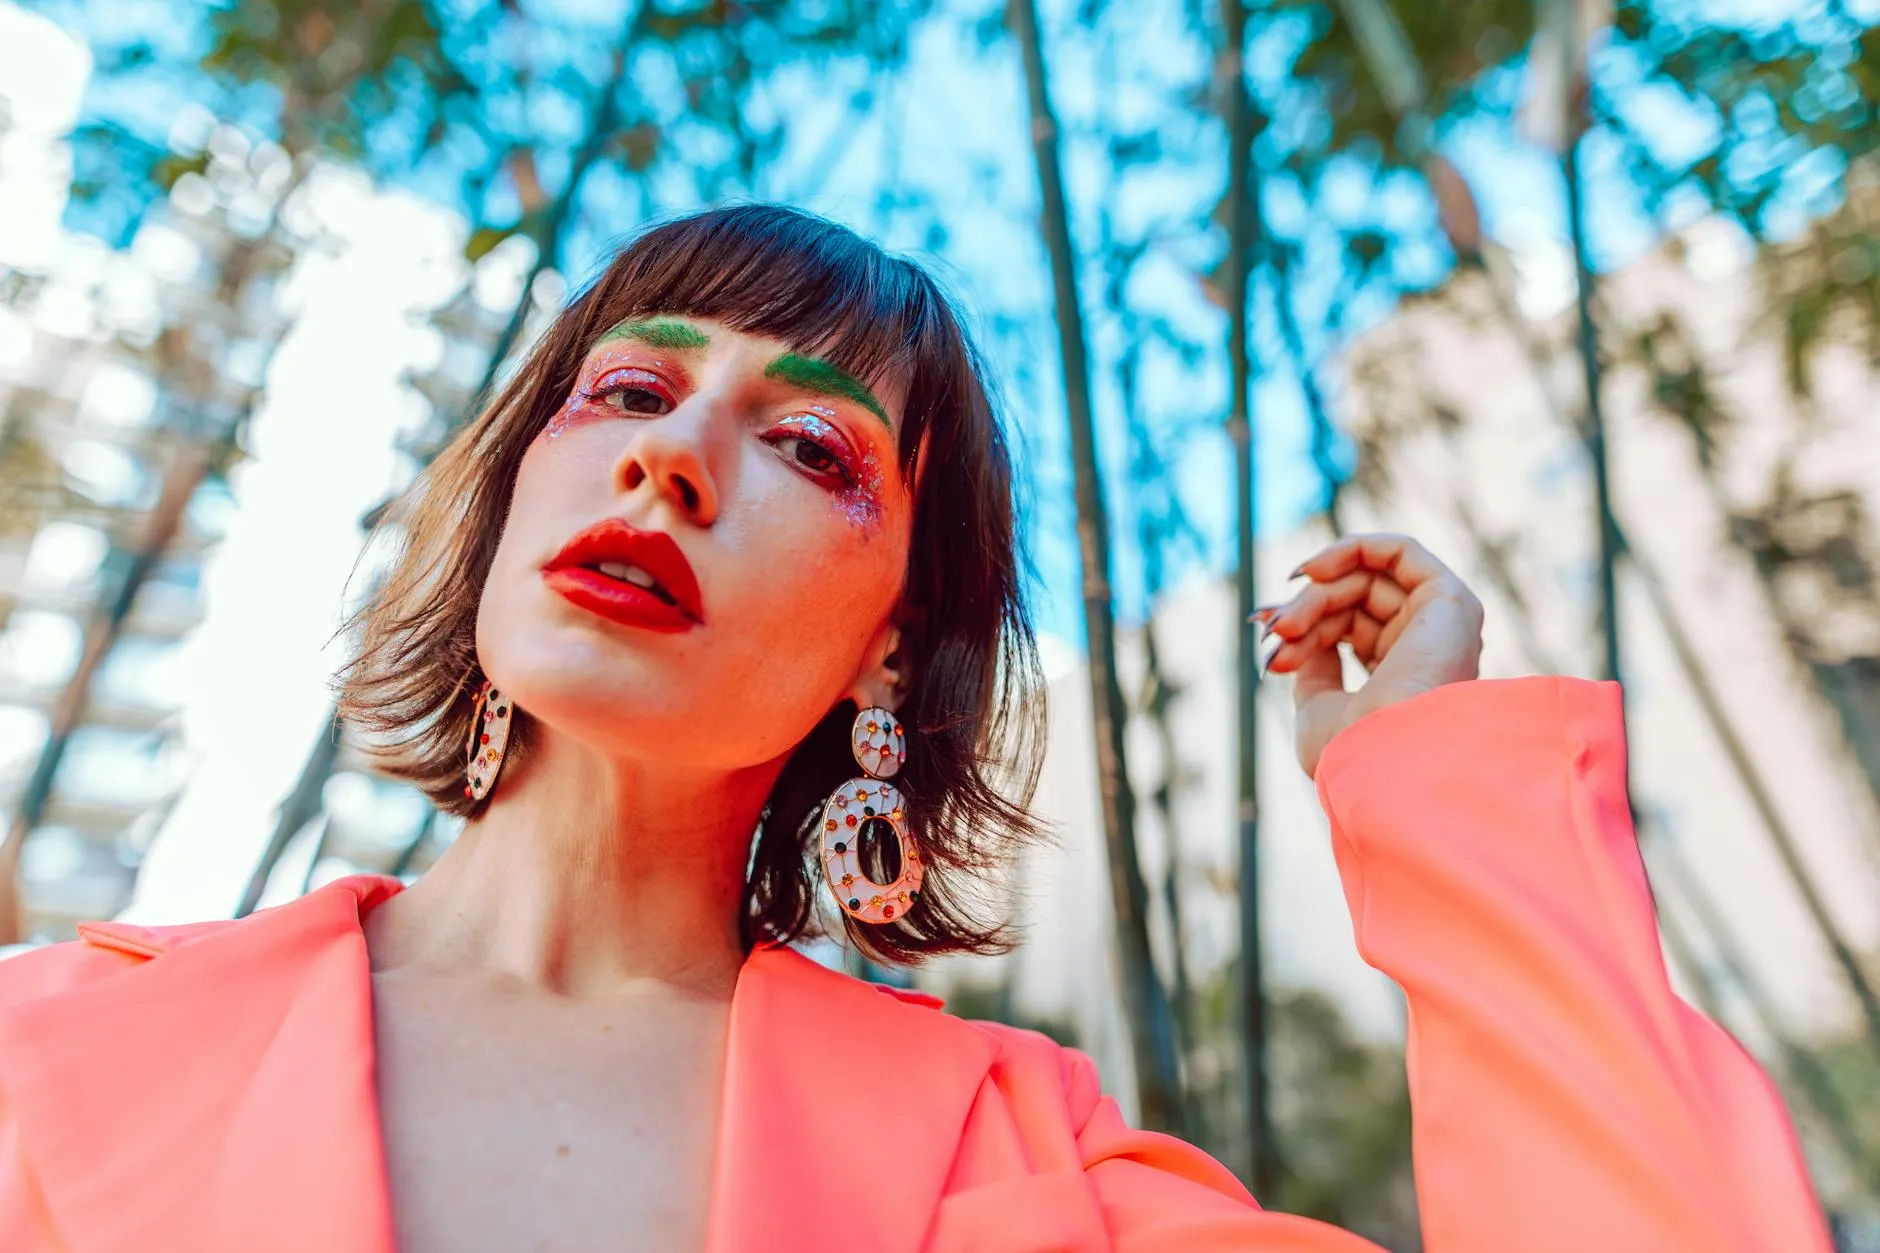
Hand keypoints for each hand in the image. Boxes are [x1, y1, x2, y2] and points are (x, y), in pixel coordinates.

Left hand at [1255, 533, 1484, 778]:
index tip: (1268, 637)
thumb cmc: (1350, 750)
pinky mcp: (1451, 602)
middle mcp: (1426, 652)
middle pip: (1354, 602)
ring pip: (1366, 580)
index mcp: (1401, 681)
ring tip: (1287, 623)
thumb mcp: (1316, 707)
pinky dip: (1353, 549)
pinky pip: (1401, 552)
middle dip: (1306, 608)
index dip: (1304, 625)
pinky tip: (1314, 570)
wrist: (1384, 759)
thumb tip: (1300, 635)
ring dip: (1316, 593)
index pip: (1346, 631)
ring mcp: (1441, 627)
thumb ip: (1314, 667)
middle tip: (1274, 629)